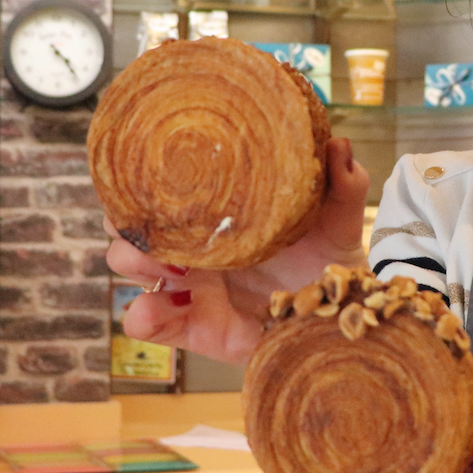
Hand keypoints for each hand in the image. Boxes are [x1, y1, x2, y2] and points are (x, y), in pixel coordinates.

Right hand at [104, 136, 369, 363]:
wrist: (342, 313)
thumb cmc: (329, 259)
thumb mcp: (337, 220)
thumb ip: (343, 186)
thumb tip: (338, 145)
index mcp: (219, 214)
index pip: (164, 188)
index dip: (144, 179)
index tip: (154, 174)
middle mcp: (197, 246)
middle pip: (135, 222)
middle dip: (129, 219)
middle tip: (157, 224)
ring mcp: (191, 286)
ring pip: (132, 267)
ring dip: (134, 261)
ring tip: (169, 267)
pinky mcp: (194, 327)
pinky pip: (147, 323)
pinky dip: (141, 316)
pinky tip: (159, 310)